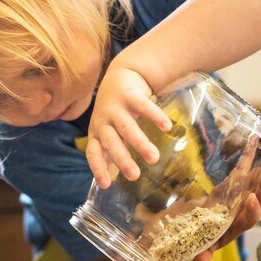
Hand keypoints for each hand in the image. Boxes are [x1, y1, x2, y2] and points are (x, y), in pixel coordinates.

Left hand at [86, 63, 171, 188]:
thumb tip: (116, 180)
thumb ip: (112, 151)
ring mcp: (116, 108)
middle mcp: (103, 121)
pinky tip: (167, 127)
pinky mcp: (130, 95)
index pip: (93, 153)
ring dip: (140, 143)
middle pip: (111, 142)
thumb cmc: (114, 112)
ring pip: (127, 127)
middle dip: (122, 159)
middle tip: (134, 176)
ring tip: (154, 158)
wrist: (119, 75)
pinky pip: (143, 106)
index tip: (106, 185)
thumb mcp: (108, 131)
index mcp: (96, 133)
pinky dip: (155, 116)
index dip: (98, 168)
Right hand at [193, 148, 260, 260]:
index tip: (251, 199)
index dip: (252, 211)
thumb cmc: (187, 236)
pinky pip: (248, 173)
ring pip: (260, 185)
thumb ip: (199, 251)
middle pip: (260, 201)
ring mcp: (240, 198)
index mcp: (233, 227)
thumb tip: (201, 260)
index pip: (249, 220)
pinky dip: (255, 159)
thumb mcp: (191, 244)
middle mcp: (240, 213)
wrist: (182, 226)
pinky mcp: (235, 186)